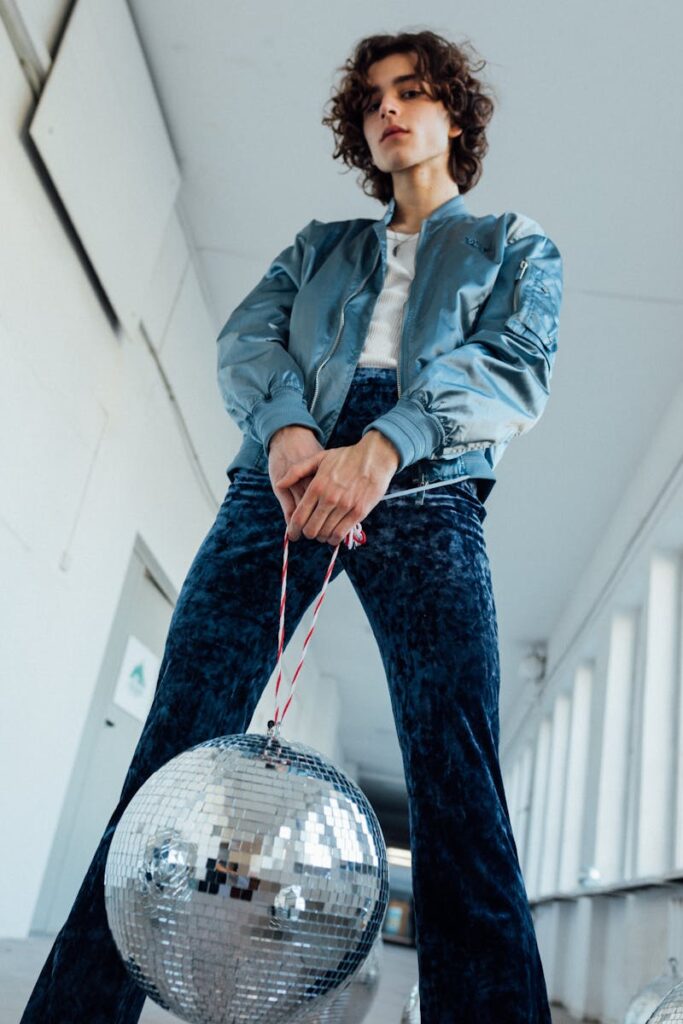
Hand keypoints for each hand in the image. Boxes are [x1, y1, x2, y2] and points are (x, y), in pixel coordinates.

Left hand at [277, 430, 399, 544]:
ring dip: (321, 537)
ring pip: (326, 533)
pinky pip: (341, 533)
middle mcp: (329, 498)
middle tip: (308, 533)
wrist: (375, 457)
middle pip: (311, 529)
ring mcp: (345, 506)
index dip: (293, 529)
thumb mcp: (319, 458)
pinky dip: (334, 539)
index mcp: (317, 486)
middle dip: (307, 534)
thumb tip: (279, 484)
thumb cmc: (346, 457)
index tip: (293, 534)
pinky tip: (333, 536)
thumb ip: (297, 471)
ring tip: (321, 533)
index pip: (299, 516)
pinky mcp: (359, 512)